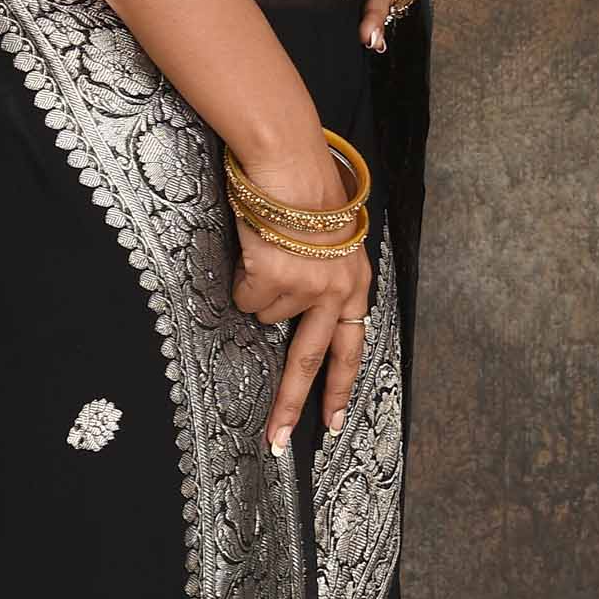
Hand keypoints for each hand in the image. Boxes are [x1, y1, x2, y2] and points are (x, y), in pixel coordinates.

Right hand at [228, 128, 372, 450]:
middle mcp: (337, 290)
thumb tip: (295, 318)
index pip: (351, 348)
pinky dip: (242, 276)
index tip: (332, 425)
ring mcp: (305, 284)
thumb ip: (325, 280)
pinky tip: (254, 247)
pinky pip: (245, 295)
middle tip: (275, 440)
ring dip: (259, 289)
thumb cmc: (306, 191)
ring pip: (265, 314)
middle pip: (310, 361)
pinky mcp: (273, 274)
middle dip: (289, 404)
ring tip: (267, 250)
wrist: (289, 158)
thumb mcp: (333, 241)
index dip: (339, 389)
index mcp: (357, 283)